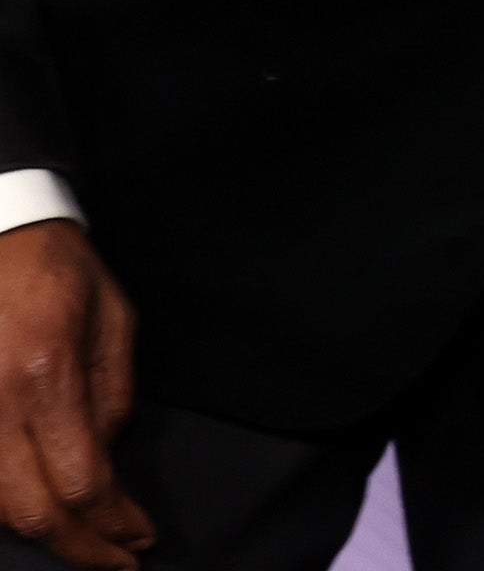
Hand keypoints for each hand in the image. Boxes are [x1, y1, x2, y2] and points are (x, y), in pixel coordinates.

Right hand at [0, 222, 144, 566]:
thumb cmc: (59, 271)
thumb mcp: (113, 322)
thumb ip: (112, 397)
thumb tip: (107, 461)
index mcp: (46, 375)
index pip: (82, 480)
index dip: (114, 522)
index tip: (141, 538)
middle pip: (30, 511)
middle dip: (79, 548)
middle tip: (116, 562)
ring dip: (41, 532)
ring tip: (85, 541)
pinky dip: (4, 507)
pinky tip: (37, 511)